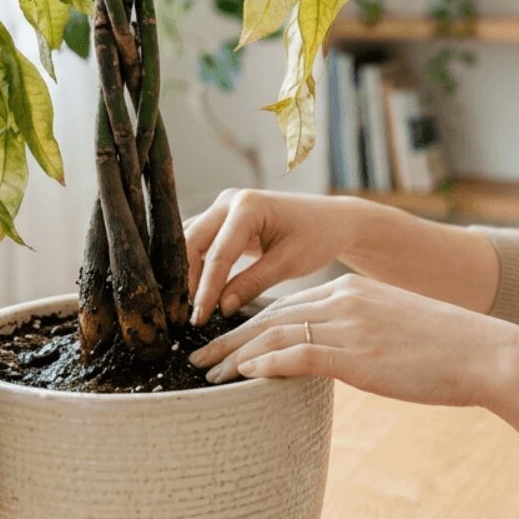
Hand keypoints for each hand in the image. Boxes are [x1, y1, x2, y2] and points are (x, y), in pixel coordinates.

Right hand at [183, 188, 363, 325]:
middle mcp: (230, 200)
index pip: (218, 254)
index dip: (206, 289)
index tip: (199, 318)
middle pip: (192, 242)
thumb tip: (221, 308)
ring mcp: (224, 207)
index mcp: (248, 206)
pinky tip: (196, 292)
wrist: (333, 221)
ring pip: (191, 241)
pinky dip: (196, 265)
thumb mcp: (289, 263)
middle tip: (186, 316)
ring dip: (188, 273)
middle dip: (187, 280)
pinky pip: (201, 241)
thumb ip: (253, 283)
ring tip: (187, 307)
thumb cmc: (318, 237)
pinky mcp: (224, 218)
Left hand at [185, 273, 518, 409]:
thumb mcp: (396, 333)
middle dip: (229, 337)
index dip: (249, 323)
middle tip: (197, 358)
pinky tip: (241, 377)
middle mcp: (344, 301)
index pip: (287, 305)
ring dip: (234, 356)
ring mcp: (349, 326)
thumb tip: (338, 359)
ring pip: (274, 334)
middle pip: (270, 316)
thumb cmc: (447, 352)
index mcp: (352, 293)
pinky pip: (296, 355)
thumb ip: (361, 338)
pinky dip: (263, 364)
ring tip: (207, 375)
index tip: (224, 340)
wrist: (485, 354)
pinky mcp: (356, 354)